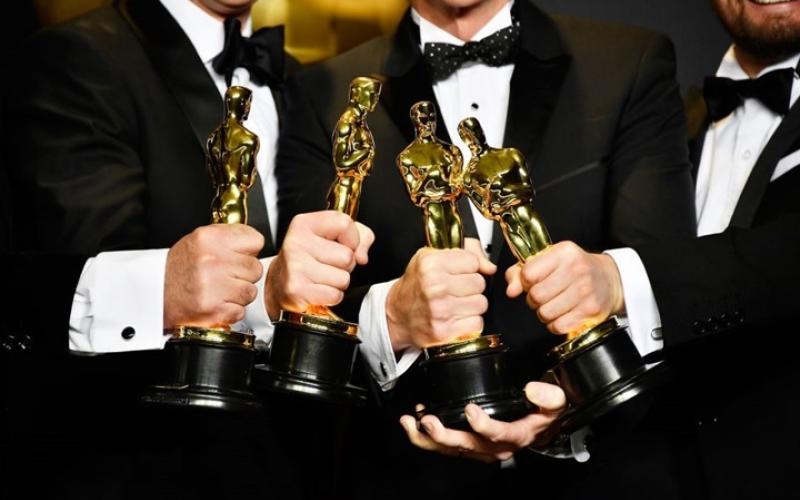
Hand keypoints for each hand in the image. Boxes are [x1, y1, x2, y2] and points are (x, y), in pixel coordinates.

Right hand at [164, 224, 263, 328]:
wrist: (153, 294)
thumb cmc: (178, 268)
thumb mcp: (200, 241)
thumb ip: (229, 238)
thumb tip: (255, 243)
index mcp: (209, 238)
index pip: (256, 240)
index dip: (248, 250)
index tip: (238, 255)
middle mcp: (211, 261)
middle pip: (256, 268)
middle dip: (243, 274)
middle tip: (224, 276)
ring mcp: (213, 287)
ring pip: (251, 291)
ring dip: (238, 294)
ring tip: (219, 290)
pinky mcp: (214, 310)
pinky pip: (241, 311)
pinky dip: (230, 311)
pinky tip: (215, 303)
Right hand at [265, 211, 374, 319]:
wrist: (280, 284)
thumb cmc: (310, 259)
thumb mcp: (333, 237)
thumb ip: (360, 236)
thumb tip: (362, 255)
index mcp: (305, 224)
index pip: (344, 223)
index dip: (353, 239)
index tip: (343, 245)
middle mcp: (296, 242)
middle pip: (347, 256)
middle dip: (345, 265)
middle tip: (327, 265)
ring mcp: (295, 266)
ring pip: (343, 278)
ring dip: (338, 283)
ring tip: (322, 278)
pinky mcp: (296, 289)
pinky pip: (335, 295)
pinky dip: (332, 296)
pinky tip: (318, 290)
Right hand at [386, 238, 495, 351]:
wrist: (398, 315)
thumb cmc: (417, 285)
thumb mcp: (432, 257)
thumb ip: (467, 251)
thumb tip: (490, 267)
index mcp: (430, 264)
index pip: (473, 262)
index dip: (468, 267)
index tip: (457, 273)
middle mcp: (434, 287)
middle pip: (479, 283)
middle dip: (471, 287)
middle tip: (455, 290)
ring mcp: (440, 310)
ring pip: (481, 304)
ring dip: (472, 305)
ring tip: (455, 303)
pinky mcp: (444, 331)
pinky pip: (476, 323)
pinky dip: (469, 322)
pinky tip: (456, 317)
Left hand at [400, 382, 565, 461]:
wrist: (540, 428)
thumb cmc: (544, 414)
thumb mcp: (556, 403)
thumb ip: (549, 397)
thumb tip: (533, 389)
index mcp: (515, 437)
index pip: (498, 434)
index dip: (483, 425)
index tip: (470, 410)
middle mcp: (494, 448)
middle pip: (466, 445)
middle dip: (444, 435)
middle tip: (429, 420)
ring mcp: (478, 448)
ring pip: (449, 449)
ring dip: (427, 437)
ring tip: (410, 422)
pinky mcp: (467, 444)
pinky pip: (444, 445)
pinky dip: (426, 435)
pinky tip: (415, 419)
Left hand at [505, 241, 623, 334]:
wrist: (609, 279)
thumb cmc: (574, 268)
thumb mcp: (549, 260)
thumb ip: (521, 271)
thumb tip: (511, 291)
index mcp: (563, 253)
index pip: (528, 273)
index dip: (525, 281)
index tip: (533, 281)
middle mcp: (576, 269)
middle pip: (536, 295)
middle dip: (534, 299)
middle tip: (543, 295)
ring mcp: (585, 291)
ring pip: (545, 313)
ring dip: (544, 313)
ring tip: (553, 304)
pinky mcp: (590, 310)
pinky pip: (558, 326)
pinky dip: (555, 324)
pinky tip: (562, 314)